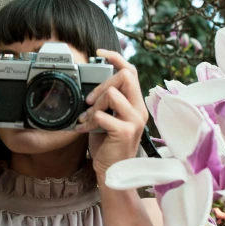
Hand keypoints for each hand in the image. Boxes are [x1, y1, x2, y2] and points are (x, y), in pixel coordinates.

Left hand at [74, 49, 148, 180]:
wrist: (112, 172)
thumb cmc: (108, 146)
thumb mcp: (108, 118)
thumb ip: (106, 102)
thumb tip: (92, 86)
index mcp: (135, 104)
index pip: (132, 71)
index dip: (116, 58)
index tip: (100, 53)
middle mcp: (139, 110)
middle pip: (126, 76)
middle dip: (102, 84)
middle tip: (89, 100)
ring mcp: (134, 120)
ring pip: (113, 94)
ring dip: (94, 104)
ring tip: (87, 118)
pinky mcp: (125, 132)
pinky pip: (103, 115)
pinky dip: (90, 121)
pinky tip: (85, 129)